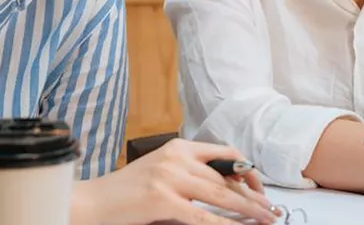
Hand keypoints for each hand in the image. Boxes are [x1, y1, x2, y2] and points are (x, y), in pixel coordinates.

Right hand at [73, 139, 277, 224]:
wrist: (92, 201)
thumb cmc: (127, 191)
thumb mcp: (162, 173)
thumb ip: (190, 175)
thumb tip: (228, 190)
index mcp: (178, 147)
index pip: (224, 153)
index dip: (247, 170)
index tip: (259, 187)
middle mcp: (176, 158)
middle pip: (226, 177)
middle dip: (253, 195)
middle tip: (271, 210)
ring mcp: (169, 178)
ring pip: (220, 195)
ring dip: (248, 210)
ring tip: (265, 219)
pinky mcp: (162, 200)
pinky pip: (202, 216)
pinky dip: (223, 224)